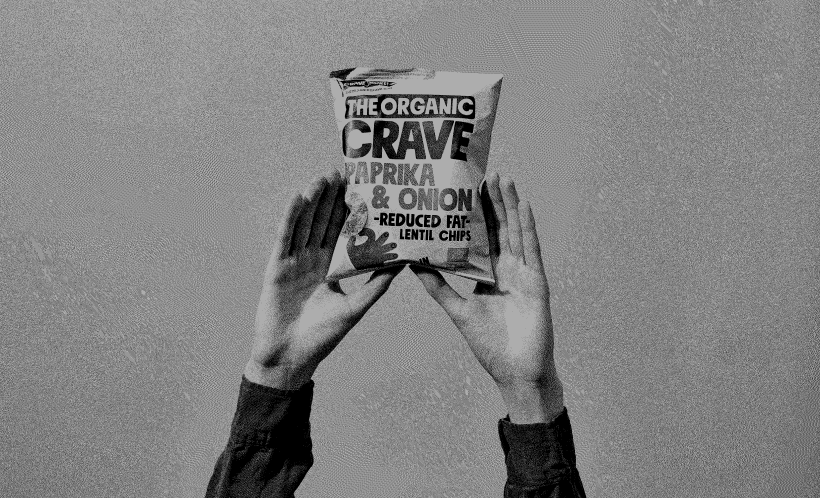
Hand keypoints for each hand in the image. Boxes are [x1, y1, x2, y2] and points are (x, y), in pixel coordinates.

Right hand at [246, 171, 403, 389]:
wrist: (290, 357)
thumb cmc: (323, 337)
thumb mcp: (355, 308)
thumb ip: (376, 284)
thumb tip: (403, 264)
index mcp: (330, 269)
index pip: (342, 234)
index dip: (349, 212)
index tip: (360, 189)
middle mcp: (312, 261)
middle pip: (323, 223)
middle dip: (332, 199)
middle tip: (343, 172)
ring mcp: (293, 262)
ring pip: (305, 225)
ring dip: (313, 201)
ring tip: (324, 178)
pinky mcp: (276, 267)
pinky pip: (285, 238)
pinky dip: (291, 218)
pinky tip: (299, 199)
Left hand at [411, 173, 563, 422]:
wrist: (516, 372)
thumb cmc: (491, 346)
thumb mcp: (458, 311)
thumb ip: (438, 287)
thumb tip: (411, 265)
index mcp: (489, 275)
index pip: (480, 237)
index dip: (474, 214)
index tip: (464, 189)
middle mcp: (507, 270)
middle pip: (498, 228)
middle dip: (492, 201)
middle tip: (483, 171)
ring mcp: (524, 274)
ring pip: (515, 232)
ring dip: (509, 205)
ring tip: (502, 178)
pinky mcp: (537, 282)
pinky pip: (532, 250)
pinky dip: (528, 226)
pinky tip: (523, 205)